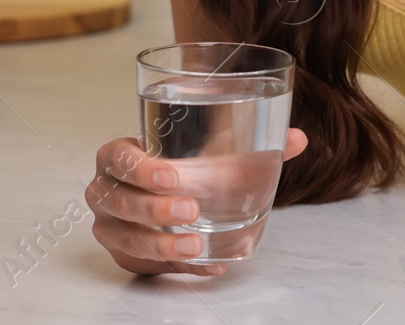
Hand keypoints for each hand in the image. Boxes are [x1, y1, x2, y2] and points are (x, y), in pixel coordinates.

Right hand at [85, 128, 309, 275]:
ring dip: (160, 244)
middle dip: (154, 209)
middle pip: (120, 202)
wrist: (162, 189)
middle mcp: (106, 190)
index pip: (117, 158)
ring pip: (125, 238)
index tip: (173, 177)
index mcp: (119, 156)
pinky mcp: (123, 252)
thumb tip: (297, 139)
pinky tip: (206, 264)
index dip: (139, 168)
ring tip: (195, 246)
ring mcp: (111, 224)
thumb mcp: (207, 147)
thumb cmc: (180, 163)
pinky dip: (176, 266)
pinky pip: (144, 264)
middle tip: (191, 210)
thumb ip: (252, 142)